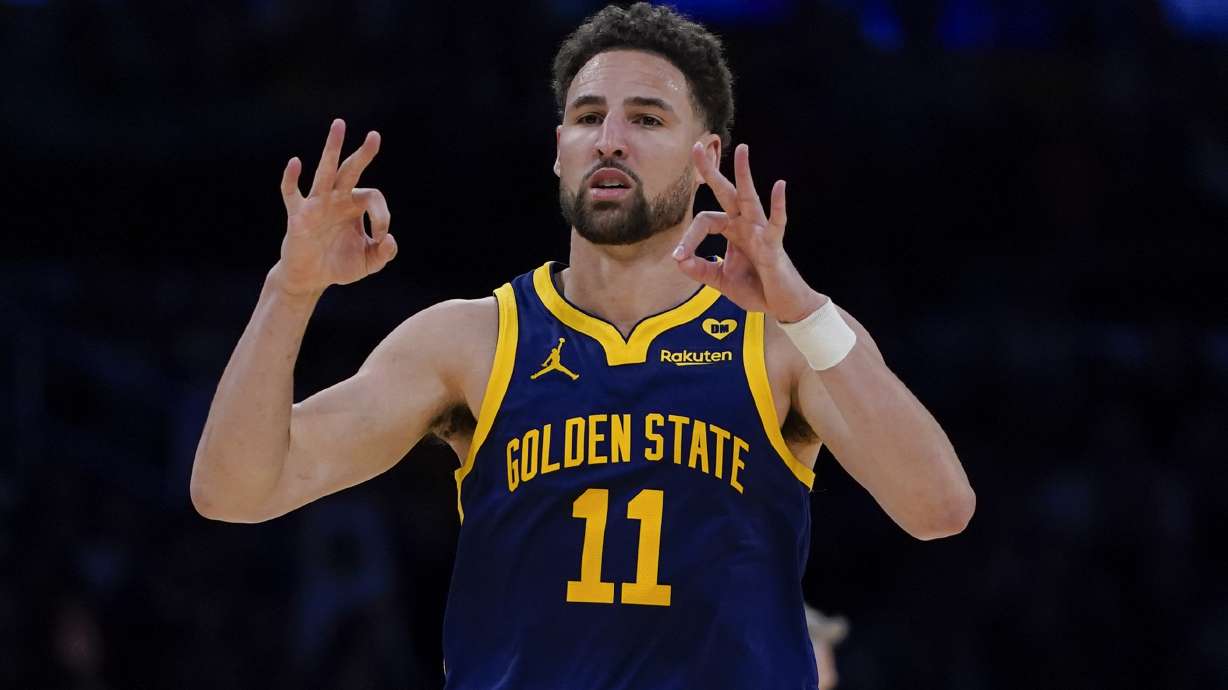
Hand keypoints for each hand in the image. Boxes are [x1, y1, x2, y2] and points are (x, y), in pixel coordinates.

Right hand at [272, 119, 395, 296]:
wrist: (310, 278)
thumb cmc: (339, 264)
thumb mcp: (367, 262)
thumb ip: (384, 253)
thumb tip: (389, 239)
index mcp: (355, 206)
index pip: (373, 198)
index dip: (383, 216)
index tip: (381, 237)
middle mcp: (337, 199)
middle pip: (351, 170)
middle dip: (363, 154)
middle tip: (375, 136)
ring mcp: (317, 204)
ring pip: (325, 172)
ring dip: (332, 149)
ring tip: (340, 125)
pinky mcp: (298, 215)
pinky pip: (291, 193)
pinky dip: (291, 178)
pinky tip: (295, 162)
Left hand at [672, 143, 824, 322]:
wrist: (782, 305)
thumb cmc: (756, 289)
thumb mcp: (721, 281)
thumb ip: (700, 270)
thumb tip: (678, 260)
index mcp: (731, 231)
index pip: (705, 221)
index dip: (688, 237)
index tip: (679, 256)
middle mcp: (745, 226)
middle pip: (725, 193)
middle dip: (710, 171)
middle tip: (696, 146)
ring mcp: (760, 233)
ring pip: (750, 199)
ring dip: (744, 175)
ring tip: (742, 149)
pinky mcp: (774, 245)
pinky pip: (776, 223)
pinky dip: (778, 205)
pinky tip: (779, 186)